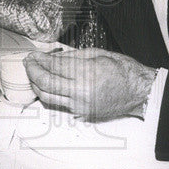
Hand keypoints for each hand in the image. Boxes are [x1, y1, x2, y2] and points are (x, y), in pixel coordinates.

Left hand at [23, 48, 156, 121]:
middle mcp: (82, 93)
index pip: (54, 66)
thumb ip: (70, 57)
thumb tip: (50, 57)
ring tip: (33, 74)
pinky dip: (50, 94)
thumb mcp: (97, 54)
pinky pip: (59, 104)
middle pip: (46, 84)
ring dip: (37, 85)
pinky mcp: (82, 113)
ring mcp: (81, 106)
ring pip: (48, 98)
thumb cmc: (123, 70)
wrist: (139, 92)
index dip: (40, 59)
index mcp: (87, 74)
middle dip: (32, 72)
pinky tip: (47, 85)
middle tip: (28, 63)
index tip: (34, 54)